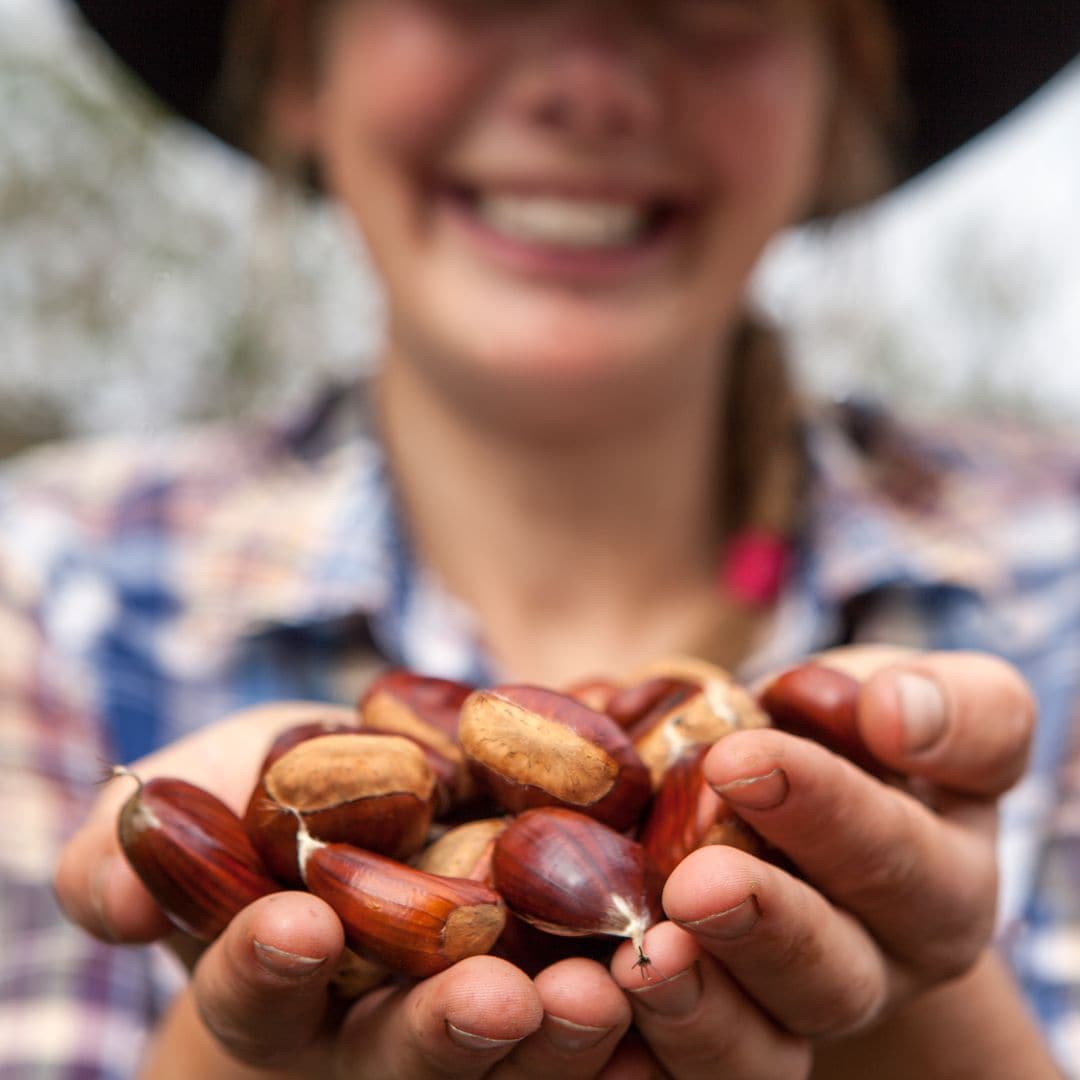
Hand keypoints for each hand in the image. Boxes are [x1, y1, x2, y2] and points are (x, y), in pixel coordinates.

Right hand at [53, 703, 635, 1077]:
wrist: (394, 784)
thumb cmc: (281, 794)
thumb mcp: (206, 790)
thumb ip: (139, 845)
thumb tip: (113, 898)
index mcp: (282, 989)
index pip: (259, 994)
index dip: (266, 965)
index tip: (292, 923)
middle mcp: (376, 1032)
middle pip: (408, 1056)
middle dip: (447, 1032)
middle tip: (498, 999)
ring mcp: (474, 1022)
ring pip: (518, 1059)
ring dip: (563, 1036)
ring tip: (606, 990)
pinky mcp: (560, 994)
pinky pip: (604, 1026)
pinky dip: (641, 1013)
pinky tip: (676, 971)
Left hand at [606, 647, 1034, 1078]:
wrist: (776, 792)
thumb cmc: (848, 734)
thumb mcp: (910, 704)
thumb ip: (951, 707)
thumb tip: (896, 715)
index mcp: (939, 887)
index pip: (903, 860)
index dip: (827, 812)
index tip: (738, 760)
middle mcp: (872, 970)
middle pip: (834, 977)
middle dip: (765, 928)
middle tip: (695, 883)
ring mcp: (786, 1015)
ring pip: (760, 1052)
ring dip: (699, 1011)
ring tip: (639, 962)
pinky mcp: (710, 1034)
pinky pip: (677, 1071)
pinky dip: (631, 1048)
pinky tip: (580, 1002)